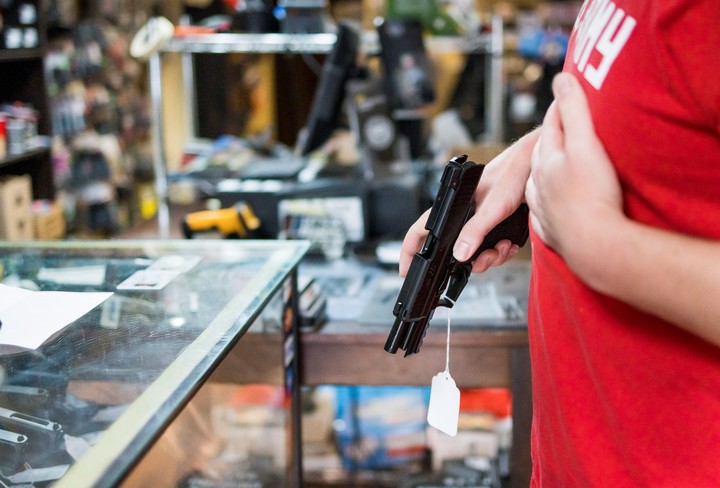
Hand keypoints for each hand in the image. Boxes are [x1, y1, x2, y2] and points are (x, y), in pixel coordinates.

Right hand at [399, 132, 536, 276]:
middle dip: (471, 261)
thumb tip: (459, 254)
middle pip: (453, 250)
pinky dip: (502, 251)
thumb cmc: (512, 172)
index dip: (410, 251)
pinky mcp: (494, 226)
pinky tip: (510, 243)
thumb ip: (475, 230)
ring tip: (503, 246)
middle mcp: (463, 215)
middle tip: (485, 259)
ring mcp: (479, 222)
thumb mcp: (493, 206)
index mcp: (452, 206)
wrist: (536, 165)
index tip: (405, 270)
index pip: (421, 230)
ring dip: (491, 256)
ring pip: (475, 253)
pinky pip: (491, 249)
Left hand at [525, 72, 623, 267]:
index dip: (561, 110)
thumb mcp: (584, 144)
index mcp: (545, 161)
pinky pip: (548, 214)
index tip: (567, 96)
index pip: (550, 127)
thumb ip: (573, 111)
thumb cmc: (591, 195)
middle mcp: (539, 185)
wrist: (595, 244)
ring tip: (556, 167)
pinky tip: (556, 206)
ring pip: (540, 186)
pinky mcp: (554, 231)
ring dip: (548, 175)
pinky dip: (552, 206)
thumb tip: (562, 78)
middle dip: (553, 140)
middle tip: (563, 129)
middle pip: (543, 156)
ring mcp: (544, 209)